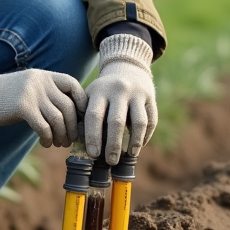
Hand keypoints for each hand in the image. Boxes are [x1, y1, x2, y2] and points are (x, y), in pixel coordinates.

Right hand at [0, 68, 86, 147]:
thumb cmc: (5, 97)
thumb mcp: (29, 87)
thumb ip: (47, 93)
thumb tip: (70, 111)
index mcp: (44, 75)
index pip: (73, 84)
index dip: (81, 101)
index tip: (81, 118)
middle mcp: (41, 82)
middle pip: (68, 106)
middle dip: (73, 126)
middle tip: (71, 139)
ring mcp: (32, 93)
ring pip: (58, 119)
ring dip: (61, 135)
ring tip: (59, 144)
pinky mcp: (23, 107)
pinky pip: (44, 127)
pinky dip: (48, 138)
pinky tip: (45, 143)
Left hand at [84, 34, 156, 163]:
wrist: (126, 68)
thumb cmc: (103, 91)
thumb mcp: (91, 96)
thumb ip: (84, 117)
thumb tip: (78, 146)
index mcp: (99, 90)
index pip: (94, 116)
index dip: (93, 137)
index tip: (93, 154)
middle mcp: (119, 90)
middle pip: (116, 122)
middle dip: (113, 145)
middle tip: (111, 161)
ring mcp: (137, 93)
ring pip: (139, 122)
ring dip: (134, 141)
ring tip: (130, 155)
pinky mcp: (151, 98)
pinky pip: (151, 120)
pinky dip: (146, 135)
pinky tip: (139, 146)